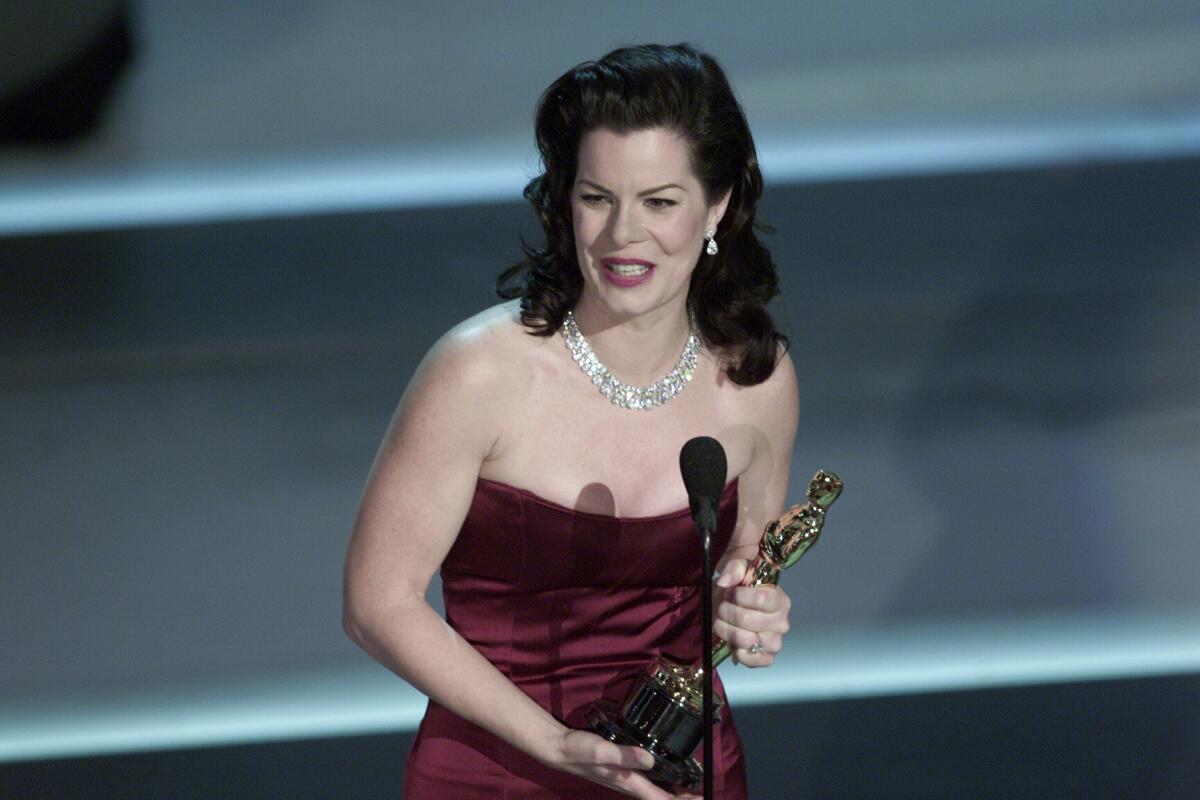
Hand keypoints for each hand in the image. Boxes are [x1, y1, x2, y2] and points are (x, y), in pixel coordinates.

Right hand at [550, 728, 699, 798]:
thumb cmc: (580, 751)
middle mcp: (631, 784)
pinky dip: (662, 778)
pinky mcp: (623, 769)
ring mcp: (626, 778)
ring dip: (674, 790)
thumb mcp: (602, 751)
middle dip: (683, 797)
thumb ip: (625, 755)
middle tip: (703, 791)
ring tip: (692, 784)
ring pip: (656, 790)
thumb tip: (651, 759)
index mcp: (630, 783)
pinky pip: (649, 779)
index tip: (703, 797)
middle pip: (663, 797)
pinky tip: (666, 768)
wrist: (560, 749)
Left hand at [713, 558, 790, 666]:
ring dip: (726, 630)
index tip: (730, 592)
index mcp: (780, 600)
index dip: (739, 596)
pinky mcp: (766, 658)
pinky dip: (738, 653)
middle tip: (722, 606)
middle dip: (726, 611)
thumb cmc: (739, 585)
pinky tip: (733, 641)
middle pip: (747, 620)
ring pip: (744, 640)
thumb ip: (734, 568)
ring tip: (723, 621)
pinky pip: (752, 661)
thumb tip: (724, 581)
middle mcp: (782, 623)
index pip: (761, 599)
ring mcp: (775, 642)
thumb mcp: (738, 566)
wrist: (736, 603)